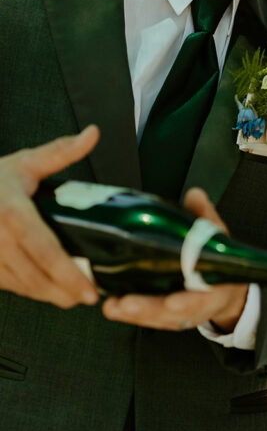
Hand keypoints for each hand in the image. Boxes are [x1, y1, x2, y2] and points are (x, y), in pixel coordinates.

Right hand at [0, 126, 100, 307]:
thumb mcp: (25, 161)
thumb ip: (61, 151)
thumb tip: (93, 134)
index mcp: (13, 212)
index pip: (47, 252)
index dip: (70, 275)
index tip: (90, 290)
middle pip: (35, 276)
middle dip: (63, 292)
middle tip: (85, 296)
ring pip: (19, 285)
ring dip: (45, 294)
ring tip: (68, 295)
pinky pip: (4, 283)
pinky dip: (25, 289)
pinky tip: (42, 288)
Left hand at [102, 187, 247, 332]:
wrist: (224, 286)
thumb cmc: (216, 259)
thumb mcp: (215, 236)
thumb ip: (204, 217)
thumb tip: (195, 195)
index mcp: (215, 289)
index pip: (202, 299)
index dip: (188, 303)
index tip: (172, 303)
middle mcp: (196, 307)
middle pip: (172, 314)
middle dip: (149, 310)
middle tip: (128, 304)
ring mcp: (177, 314)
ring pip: (155, 318)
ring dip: (133, 314)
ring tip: (113, 306)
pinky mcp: (161, 314)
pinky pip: (144, 317)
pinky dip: (127, 314)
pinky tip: (111, 306)